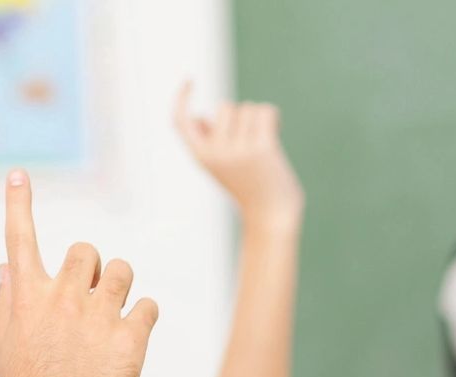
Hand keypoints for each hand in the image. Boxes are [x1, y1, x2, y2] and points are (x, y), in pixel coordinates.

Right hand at [0, 171, 158, 376]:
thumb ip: (9, 300)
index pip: (19, 239)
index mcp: (26, 297)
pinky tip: (131, 340)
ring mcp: (97, 315)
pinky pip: (148, 306)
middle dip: (92, 269)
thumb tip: (8, 265)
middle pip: (86, 251)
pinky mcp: (130, 336)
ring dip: (121, 288)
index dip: (19, 204)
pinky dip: (143, 318)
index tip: (19, 175)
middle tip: (91, 300)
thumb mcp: (7, 344)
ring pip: (122, 271)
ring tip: (112, 318)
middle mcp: (61, 298)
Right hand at [174, 83, 303, 229]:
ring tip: (263, 145)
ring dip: (258, 120)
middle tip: (250, 141)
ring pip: (248, 108)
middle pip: (225, 106)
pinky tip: (275, 133)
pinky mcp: (262, 148)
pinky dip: (272, 117)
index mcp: (201, 156)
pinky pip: (265, 111)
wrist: (272, 216)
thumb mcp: (220, 166)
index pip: (180, 121)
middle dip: (239, 116)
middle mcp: (216, 152)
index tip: (190, 80)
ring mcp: (239, 150)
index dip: (182, 98)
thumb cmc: (248, 188)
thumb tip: (199, 117)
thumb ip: (207, 141)